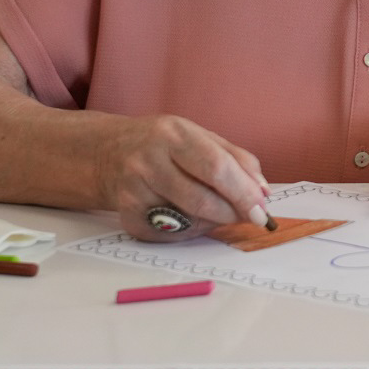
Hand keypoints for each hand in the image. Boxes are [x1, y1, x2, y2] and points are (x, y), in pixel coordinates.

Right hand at [95, 114, 269, 239]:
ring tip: (216, 210)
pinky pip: (169, 234)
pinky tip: (185, 214)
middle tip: (249, 217)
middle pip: (201, 198)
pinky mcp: (126, 215)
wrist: (105, 152)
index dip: (243, 192)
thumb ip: (236, 159)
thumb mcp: (199, 136)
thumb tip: (263, 192)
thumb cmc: (162, 145)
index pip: (216, 166)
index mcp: (173, 134)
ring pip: (187, 220)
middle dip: (232, 213)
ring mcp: (133, 189)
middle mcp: (148, 160)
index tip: (261, 209)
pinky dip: (188, 230)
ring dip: (212, 222)